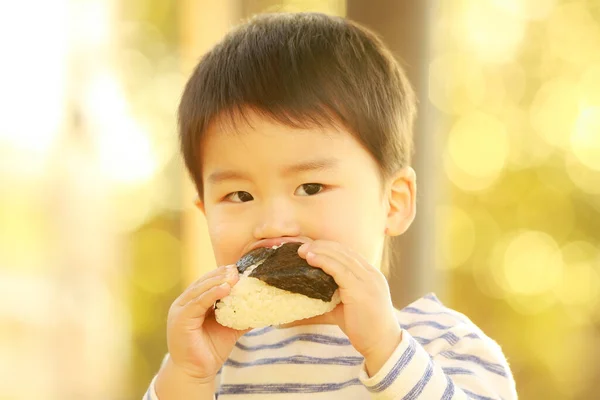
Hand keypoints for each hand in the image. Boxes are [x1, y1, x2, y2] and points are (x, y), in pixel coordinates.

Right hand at [165, 265, 249, 381]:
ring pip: (200, 290)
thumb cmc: (211, 349)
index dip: (222, 274)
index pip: (207, 282)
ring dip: (218, 282)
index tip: (239, 268)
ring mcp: (180, 311)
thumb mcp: (230, 327)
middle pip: (203, 283)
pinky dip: (211, 294)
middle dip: (221, 275)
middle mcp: (184, 303)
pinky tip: (225, 289)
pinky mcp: (179, 320)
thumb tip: (264, 307)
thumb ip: (242, 315)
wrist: (197, 372)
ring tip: (234, 277)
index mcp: (194, 302)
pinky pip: (197, 303)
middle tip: (238, 269)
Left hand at [298, 240, 402, 375]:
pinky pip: (339, 270)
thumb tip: (306, 295)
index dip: (329, 247)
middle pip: (344, 251)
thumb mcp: (347, 306)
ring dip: (319, 251)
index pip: (348, 253)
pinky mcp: (361, 290)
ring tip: (302, 250)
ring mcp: (368, 280)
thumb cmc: (364, 328)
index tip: (311, 247)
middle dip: (322, 246)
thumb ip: (331, 296)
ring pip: (341, 257)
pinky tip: (311, 259)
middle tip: (301, 246)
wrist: (382, 345)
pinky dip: (323, 262)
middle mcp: (371, 274)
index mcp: (371, 275)